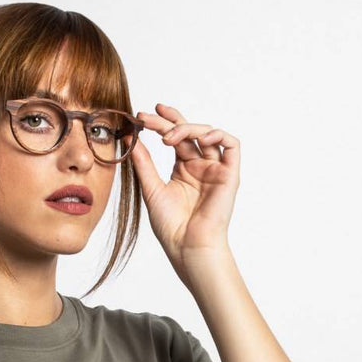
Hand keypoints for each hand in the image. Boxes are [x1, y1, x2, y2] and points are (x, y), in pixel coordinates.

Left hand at [131, 103, 240, 287]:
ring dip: (187, 128)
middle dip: (170, 120)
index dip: (161, 122)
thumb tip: (129, 137)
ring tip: (167, 137)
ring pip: (208, 134)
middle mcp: (201, 166)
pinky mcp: (230, 174)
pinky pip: (232, 145)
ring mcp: (216, 169)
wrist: (187, 246)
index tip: (141, 116)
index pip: (175, 137)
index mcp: (184, 169)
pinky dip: (218, 135)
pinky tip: (200, 138)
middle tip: (149, 115)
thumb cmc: (171, 226)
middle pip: (189, 132)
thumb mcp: (151, 188)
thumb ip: (143, 162)